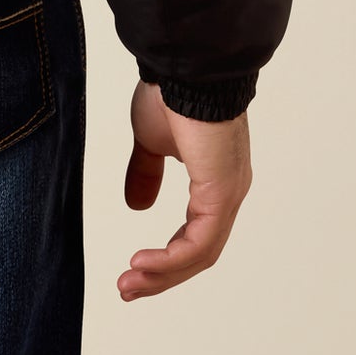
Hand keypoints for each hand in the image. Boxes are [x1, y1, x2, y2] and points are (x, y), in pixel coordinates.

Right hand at [117, 78, 252, 299]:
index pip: (194, 234)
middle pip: (198, 252)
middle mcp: (228, 193)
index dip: (165, 257)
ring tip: (129, 282)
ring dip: (163, 274)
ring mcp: (228, 195)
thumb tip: (136, 205)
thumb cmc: (170, 93)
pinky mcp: (221, 194)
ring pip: (200, 254)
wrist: (183, 65)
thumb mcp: (149, 140)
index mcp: (214, 182)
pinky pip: (199, 243)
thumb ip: (145, 173)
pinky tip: (143, 262)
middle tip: (127, 289)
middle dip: (161, 275)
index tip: (133, 269)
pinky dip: (171, 259)